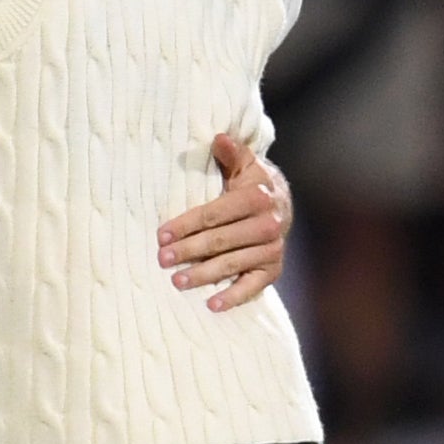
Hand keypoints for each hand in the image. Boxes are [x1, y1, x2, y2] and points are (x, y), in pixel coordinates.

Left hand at [158, 132, 291, 310]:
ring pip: (231, 264)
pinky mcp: (273, 270)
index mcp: (256, 197)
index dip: (186, 224)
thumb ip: (230, 154)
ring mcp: (272, 249)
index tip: (161, 235)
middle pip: (220, 241)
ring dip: (203, 275)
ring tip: (177, 281)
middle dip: (189, 251)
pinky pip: (253, 286)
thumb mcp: (243, 164)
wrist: (282, 205)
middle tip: (162, 259)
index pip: (214, 214)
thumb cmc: (250, 184)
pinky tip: (212, 305)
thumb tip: (218, 137)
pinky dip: (234, 296)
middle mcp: (268, 224)